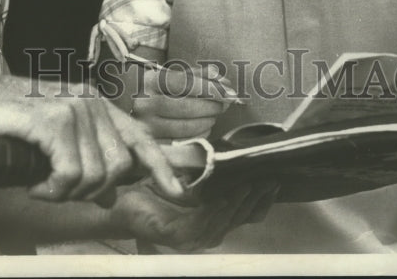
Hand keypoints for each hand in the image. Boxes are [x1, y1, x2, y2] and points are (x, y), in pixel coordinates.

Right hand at [0, 78, 183, 203]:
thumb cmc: (7, 125)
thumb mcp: (54, 144)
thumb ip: (87, 162)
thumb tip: (110, 194)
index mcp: (96, 105)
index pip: (139, 139)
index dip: (161, 168)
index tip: (179, 193)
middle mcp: (91, 102)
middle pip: (118, 168)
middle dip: (91, 190)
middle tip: (59, 188)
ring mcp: (75, 107)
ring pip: (96, 175)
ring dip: (67, 192)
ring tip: (42, 183)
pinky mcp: (55, 119)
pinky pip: (71, 174)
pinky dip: (53, 189)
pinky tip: (35, 183)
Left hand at [111, 177, 278, 251]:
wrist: (121, 199)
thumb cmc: (154, 188)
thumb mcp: (189, 177)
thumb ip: (211, 176)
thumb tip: (235, 159)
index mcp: (212, 220)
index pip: (246, 213)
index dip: (262, 199)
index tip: (275, 180)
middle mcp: (207, 233)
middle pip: (240, 217)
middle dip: (256, 198)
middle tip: (269, 179)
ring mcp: (194, 237)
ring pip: (225, 220)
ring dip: (240, 202)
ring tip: (253, 184)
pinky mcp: (179, 236)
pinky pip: (204, 222)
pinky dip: (217, 209)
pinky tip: (226, 195)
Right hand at [130, 65, 237, 139]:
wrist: (134, 115)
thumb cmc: (162, 92)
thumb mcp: (174, 77)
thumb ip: (197, 74)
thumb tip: (219, 76)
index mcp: (150, 81)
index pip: (184, 82)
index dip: (210, 87)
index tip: (229, 91)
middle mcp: (144, 104)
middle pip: (187, 106)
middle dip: (213, 104)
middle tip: (227, 102)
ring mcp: (147, 127)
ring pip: (188, 126)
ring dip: (209, 119)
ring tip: (215, 112)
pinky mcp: (154, 145)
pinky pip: (185, 142)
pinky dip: (201, 133)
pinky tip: (205, 125)